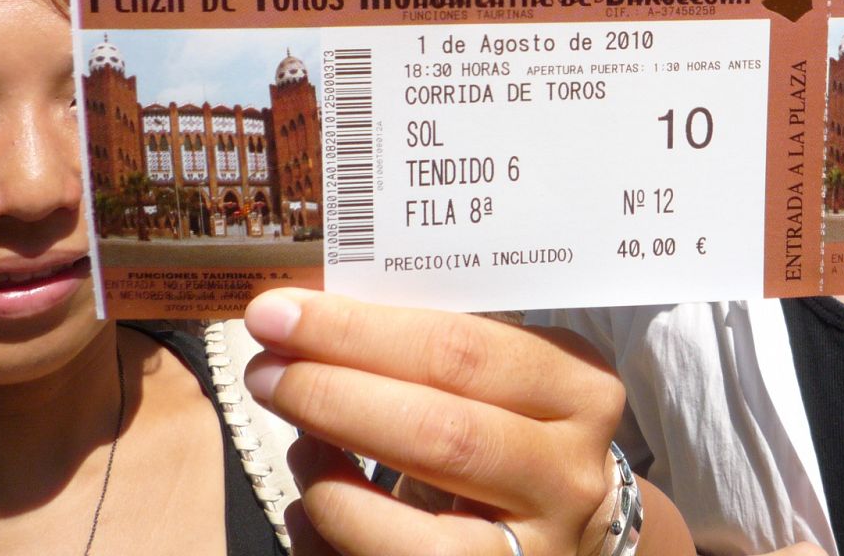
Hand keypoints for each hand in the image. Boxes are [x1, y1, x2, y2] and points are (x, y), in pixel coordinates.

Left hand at [242, 289, 630, 555]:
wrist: (573, 524)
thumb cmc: (513, 425)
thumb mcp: (501, 374)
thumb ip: (428, 347)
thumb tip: (306, 313)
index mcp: (577, 388)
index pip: (461, 349)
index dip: (358, 331)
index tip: (280, 312)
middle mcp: (568, 474)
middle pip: (440, 433)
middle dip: (334, 396)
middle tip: (265, 371)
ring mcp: (538, 550)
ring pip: (418, 538)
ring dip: (331, 485)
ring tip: (296, 444)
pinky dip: (332, 540)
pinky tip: (309, 505)